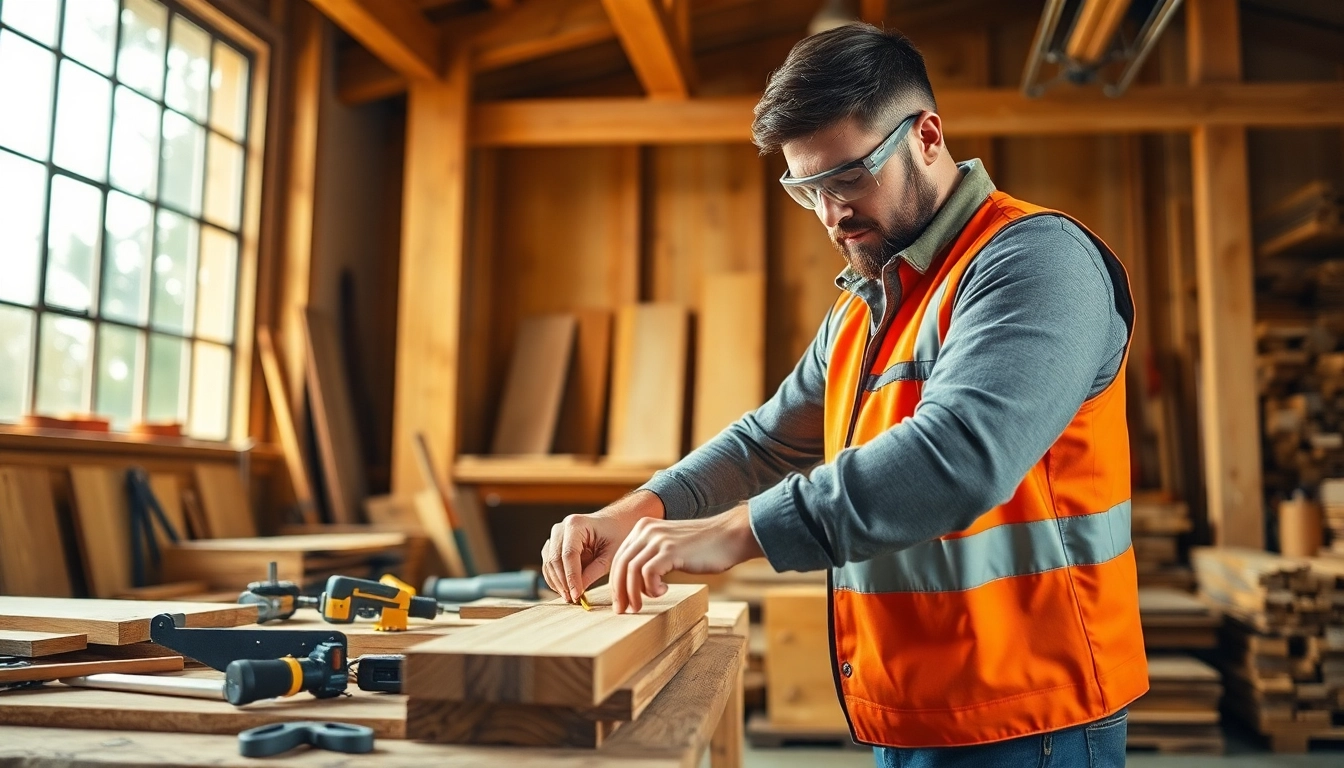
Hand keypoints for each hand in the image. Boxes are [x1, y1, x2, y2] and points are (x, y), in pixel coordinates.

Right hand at [540, 490, 664, 602]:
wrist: (614, 523)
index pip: (569, 555)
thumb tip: (578, 591)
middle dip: (563, 583)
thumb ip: (595, 571)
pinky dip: (555, 579)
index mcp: (576, 524)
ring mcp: (554, 536)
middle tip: (573, 599)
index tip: (577, 595)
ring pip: (549, 564)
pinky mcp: (553, 545)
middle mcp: (561, 528)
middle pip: (555, 560)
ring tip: (570, 597)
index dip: (571, 577)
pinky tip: (566, 589)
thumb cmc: (616, 534)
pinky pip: (548, 565)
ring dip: (557, 583)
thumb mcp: (612, 553)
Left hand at [610, 504, 763, 612]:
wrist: (730, 536)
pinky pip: (648, 573)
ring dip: (633, 593)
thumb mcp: (671, 546)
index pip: (619, 557)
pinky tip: (663, 591)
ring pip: (631, 570)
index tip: (620, 601)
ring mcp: (659, 539)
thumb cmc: (704, 547)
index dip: (616, 581)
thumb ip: (653, 556)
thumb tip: (636, 582)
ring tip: (640, 606)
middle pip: (621, 564)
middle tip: (623, 610)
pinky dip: (651, 588)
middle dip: (619, 591)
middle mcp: (647, 530)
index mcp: (644, 528)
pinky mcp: (670, 550)